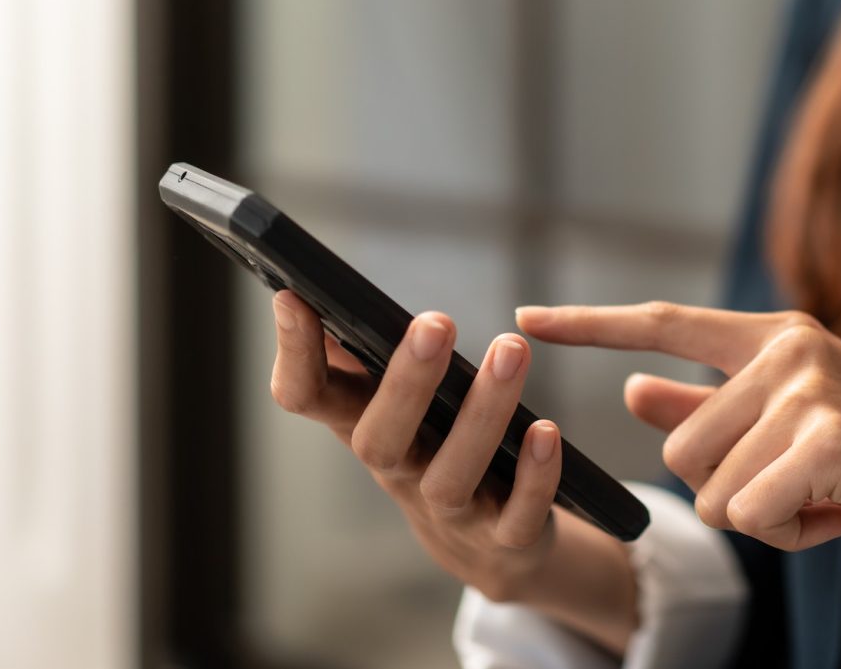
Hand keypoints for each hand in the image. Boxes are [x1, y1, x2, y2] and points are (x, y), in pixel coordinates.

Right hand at [269, 290, 563, 601]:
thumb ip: (356, 353)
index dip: (294, 356)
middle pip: (380, 442)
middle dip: (406, 383)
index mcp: (364, 428)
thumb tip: (310, 292)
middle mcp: (398, 473)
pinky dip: (533, 476)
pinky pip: (517, 515)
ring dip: (484, 413)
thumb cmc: (433, 447)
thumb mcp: (388, 404)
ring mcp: (451, 513)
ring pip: (452, 477)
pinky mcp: (505, 538)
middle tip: (436, 322)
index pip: (307, 399)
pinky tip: (546, 431)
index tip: (294, 297)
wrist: (487, 547)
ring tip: (511, 349)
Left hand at [517, 302, 840, 573]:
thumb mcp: (792, 428)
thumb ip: (709, 406)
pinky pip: (747, 515)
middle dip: (729, 489)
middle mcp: (788, 348)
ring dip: (762, 516)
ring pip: (708, 488)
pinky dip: (788, 535)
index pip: (664, 323)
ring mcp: (806, 388)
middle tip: (807, 484)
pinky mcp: (823, 438)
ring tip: (829, 497)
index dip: (588, 326)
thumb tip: (631, 391)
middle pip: (677, 447)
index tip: (524, 321)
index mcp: (778, 335)